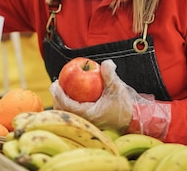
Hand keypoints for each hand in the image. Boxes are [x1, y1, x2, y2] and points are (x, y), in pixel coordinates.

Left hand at [50, 59, 170, 138]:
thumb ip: (110, 75)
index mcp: (89, 115)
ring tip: (60, 89)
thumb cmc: (123, 106)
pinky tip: (69, 95)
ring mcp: (85, 123)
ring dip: (61, 102)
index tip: (55, 84)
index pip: (67, 105)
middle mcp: (85, 121)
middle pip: (63, 110)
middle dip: (56, 98)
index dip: (58, 94)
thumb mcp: (117, 88)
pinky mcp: (87, 123)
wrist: (131, 121)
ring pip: (67, 114)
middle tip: (55, 85)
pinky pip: (73, 114)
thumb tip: (105, 63)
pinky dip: (68, 106)